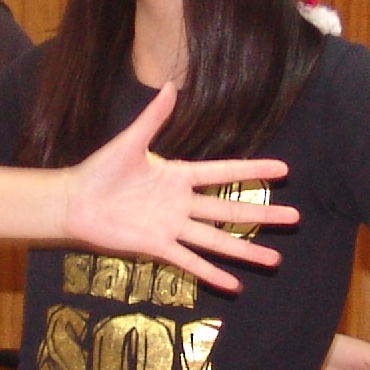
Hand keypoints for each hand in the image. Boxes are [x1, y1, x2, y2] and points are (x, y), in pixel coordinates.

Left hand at [64, 84, 297, 293]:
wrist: (74, 201)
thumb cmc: (100, 170)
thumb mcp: (130, 142)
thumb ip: (153, 118)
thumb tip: (171, 85)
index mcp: (178, 175)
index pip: (224, 173)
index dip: (253, 170)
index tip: (283, 170)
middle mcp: (181, 204)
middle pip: (230, 211)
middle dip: (262, 215)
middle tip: (294, 218)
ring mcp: (172, 227)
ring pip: (217, 240)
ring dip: (245, 251)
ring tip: (274, 259)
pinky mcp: (157, 247)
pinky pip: (189, 262)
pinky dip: (211, 273)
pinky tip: (234, 284)